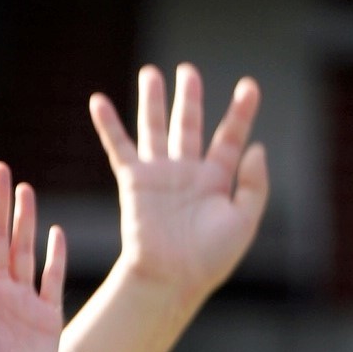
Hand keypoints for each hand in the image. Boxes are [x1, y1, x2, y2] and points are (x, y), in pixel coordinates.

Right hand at [88, 61, 268, 295]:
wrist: (170, 279)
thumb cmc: (209, 259)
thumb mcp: (245, 221)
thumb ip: (254, 184)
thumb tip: (255, 147)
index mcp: (216, 180)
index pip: (230, 137)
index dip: (241, 111)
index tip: (249, 86)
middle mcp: (186, 172)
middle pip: (188, 125)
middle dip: (189, 98)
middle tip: (188, 72)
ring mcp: (159, 175)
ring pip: (154, 128)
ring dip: (152, 101)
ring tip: (150, 73)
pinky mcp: (134, 182)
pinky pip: (119, 148)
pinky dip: (108, 124)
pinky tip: (98, 101)